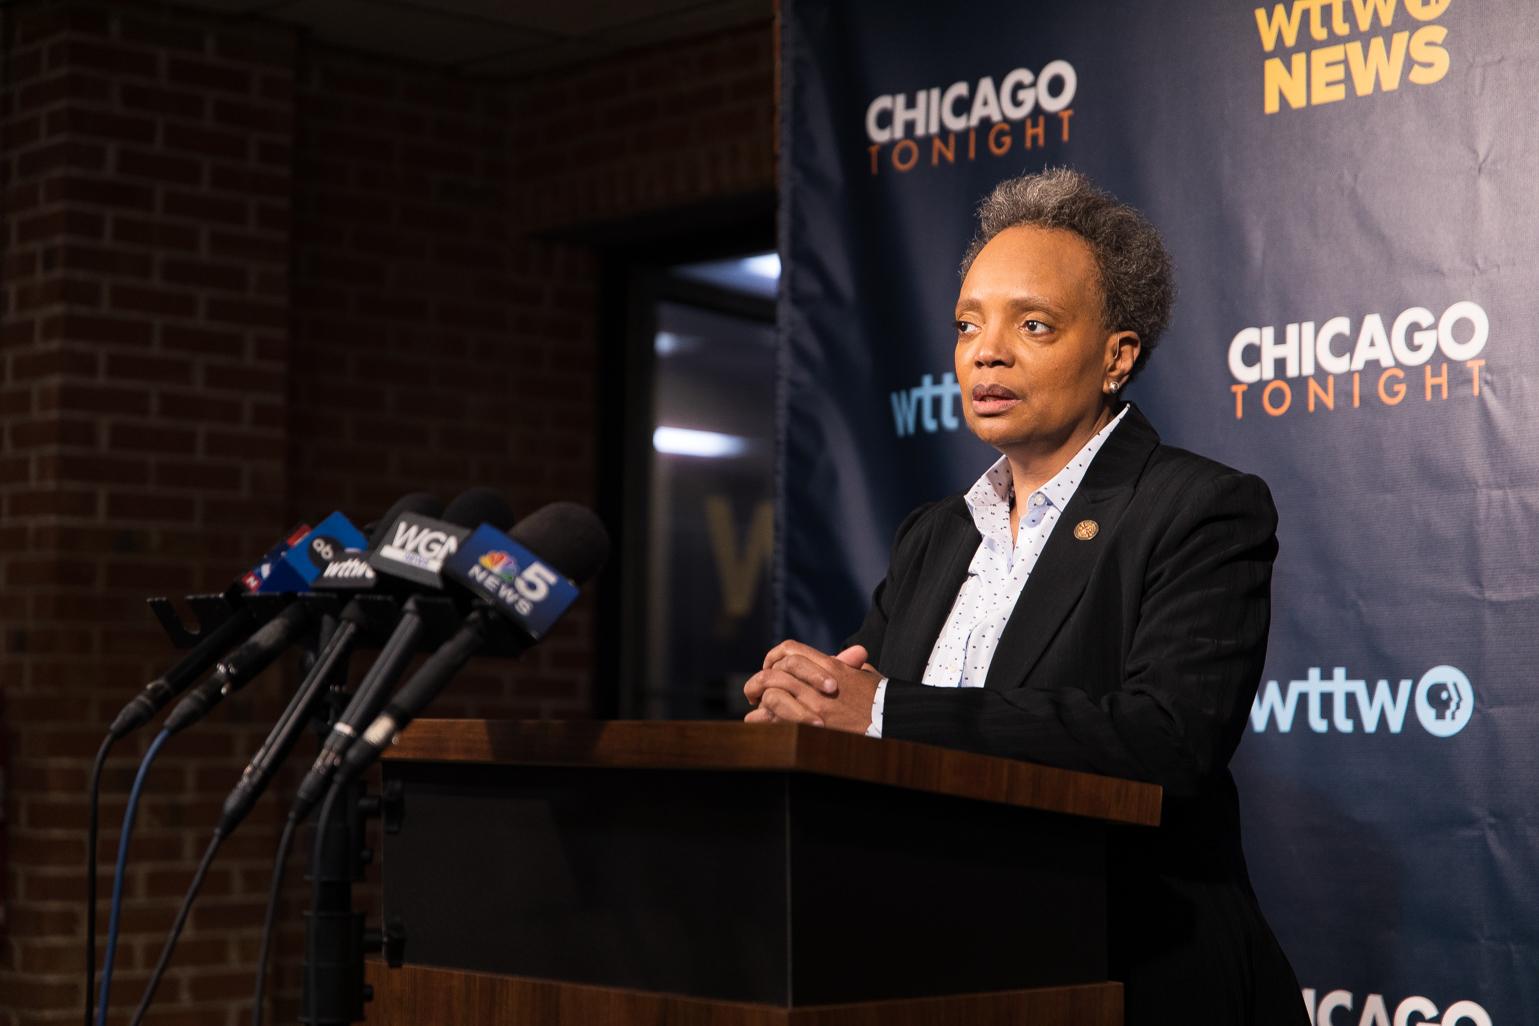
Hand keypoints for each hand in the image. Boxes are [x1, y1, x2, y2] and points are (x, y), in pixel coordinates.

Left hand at [743, 641, 880, 733]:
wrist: (892, 724)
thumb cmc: (883, 701)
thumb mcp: (868, 676)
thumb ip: (852, 664)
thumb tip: (851, 656)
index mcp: (832, 666)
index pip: (791, 650)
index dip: (774, 657)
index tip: (769, 667)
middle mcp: (820, 683)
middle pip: (777, 671)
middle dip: (760, 679)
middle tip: (754, 690)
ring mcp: (815, 706)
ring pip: (773, 693)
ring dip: (760, 699)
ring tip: (756, 706)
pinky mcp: (812, 728)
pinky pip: (775, 719)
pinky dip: (761, 719)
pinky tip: (757, 721)